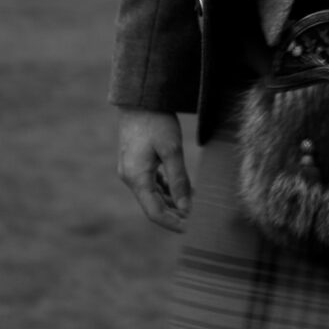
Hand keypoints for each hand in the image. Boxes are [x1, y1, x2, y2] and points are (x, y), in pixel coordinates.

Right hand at [117, 109, 191, 230]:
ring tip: (195, 207)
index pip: (155, 212)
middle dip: (175, 215)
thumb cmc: (156, 122)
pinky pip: (152, 184)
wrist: (139, 98)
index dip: (173, 223)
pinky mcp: (136, 163)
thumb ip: (179, 180)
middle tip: (197, 220)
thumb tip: (186, 208)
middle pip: (153, 206)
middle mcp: (130, 178)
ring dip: (172, 203)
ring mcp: (131, 170)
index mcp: (137, 178)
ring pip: (153, 196)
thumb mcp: (172, 151)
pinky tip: (183, 191)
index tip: (191, 229)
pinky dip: (167, 190)